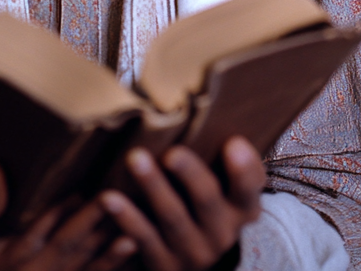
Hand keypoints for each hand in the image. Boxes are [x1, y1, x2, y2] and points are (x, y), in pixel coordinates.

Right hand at [0, 162, 136, 270]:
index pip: (37, 234)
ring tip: (133, 236)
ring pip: (83, 269)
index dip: (60, 215)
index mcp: (12, 258)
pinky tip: (131, 255)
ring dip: (109, 255)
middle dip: (92, 226)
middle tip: (116, 201)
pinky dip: (110, 270)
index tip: (82, 193)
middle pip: (66, 248)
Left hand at [99, 137, 264, 270]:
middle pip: (207, 199)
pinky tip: (110, 198)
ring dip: (153, 187)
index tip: (233, 143)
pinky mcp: (165, 266)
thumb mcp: (224, 189)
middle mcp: (224, 232)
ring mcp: (195, 252)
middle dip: (190, 174)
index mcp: (244, 208)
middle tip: (172, 153)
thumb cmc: (204, 205)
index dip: (244, 168)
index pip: (250, 187)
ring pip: (172, 217)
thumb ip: (221, 158)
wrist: (189, 261)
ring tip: (134, 159)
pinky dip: (127, 218)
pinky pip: (144, 239)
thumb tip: (209, 105)